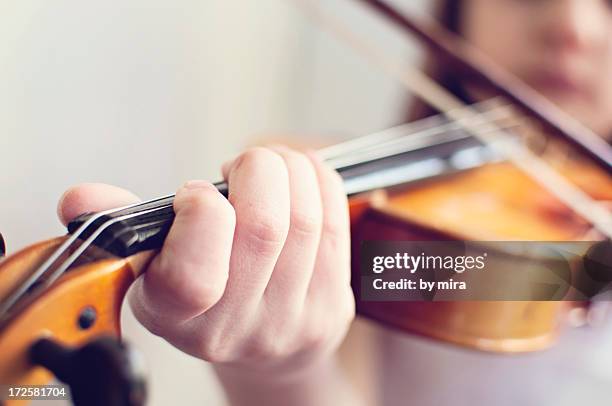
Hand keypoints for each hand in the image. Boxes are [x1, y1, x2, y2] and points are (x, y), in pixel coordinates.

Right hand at [57, 146, 354, 376]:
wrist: (262, 345)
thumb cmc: (207, 294)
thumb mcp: (155, 266)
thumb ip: (125, 226)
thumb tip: (81, 198)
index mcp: (181, 317)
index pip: (194, 274)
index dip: (201, 212)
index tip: (197, 193)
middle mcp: (239, 326)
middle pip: (266, 227)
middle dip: (258, 170)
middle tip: (244, 166)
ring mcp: (293, 319)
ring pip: (307, 218)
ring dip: (292, 169)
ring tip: (273, 167)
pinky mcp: (333, 303)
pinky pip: (336, 222)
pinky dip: (320, 181)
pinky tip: (302, 177)